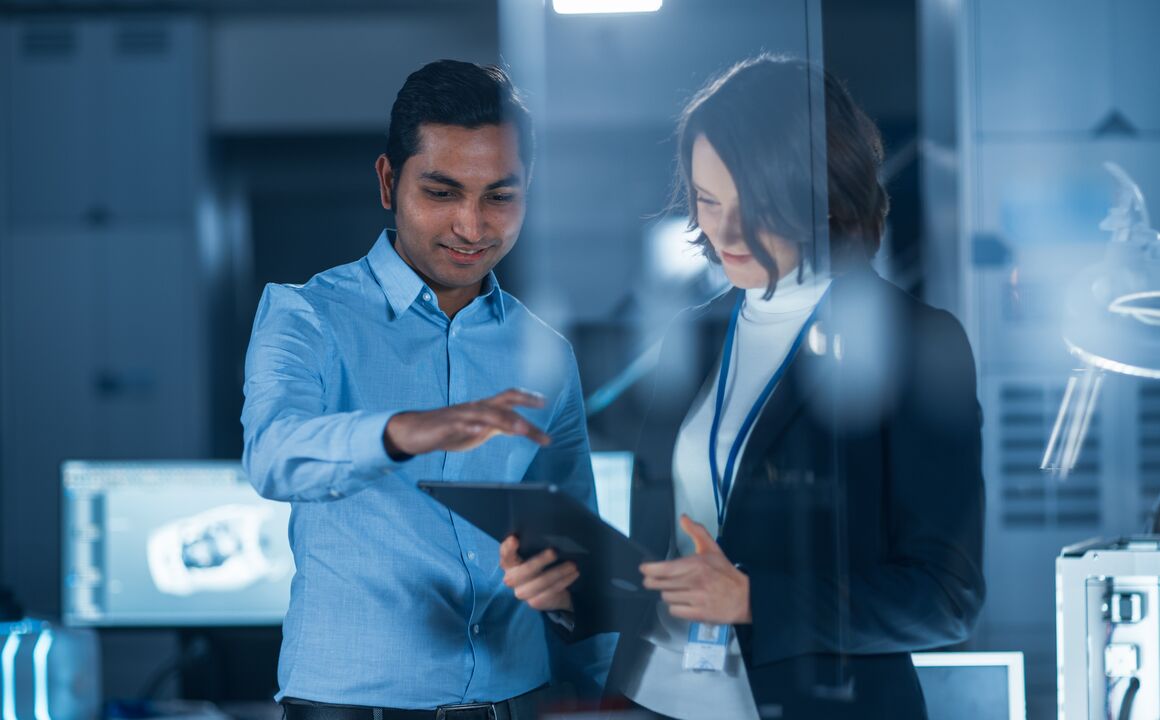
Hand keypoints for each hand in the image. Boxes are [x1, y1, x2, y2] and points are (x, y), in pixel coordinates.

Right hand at [384, 388, 550, 455]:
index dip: (527, 398)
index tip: (544, 401)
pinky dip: (471, 427)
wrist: (414, 431)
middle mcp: (476, 407)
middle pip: (503, 400)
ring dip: (506, 420)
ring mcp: (461, 415)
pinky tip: (480, 430)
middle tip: (541, 407)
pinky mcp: (446, 426)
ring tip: (522, 428)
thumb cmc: (449, 430)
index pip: (510, 398)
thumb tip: (521, 427)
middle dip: (523, 402)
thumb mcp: (480, 430)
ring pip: (486, 414)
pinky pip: (460, 425)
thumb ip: (499, 426)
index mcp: (484, 408)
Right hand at [499, 536, 578, 611]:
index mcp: (509, 563)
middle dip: (540, 561)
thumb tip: (550, 530)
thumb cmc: (541, 564)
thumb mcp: (536, 553)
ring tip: (573, 564)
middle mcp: (511, 579)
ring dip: (558, 572)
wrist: (549, 591)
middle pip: (524, 570)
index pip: (505, 554)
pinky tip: (573, 574)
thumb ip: (535, 544)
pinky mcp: (534, 602)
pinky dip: (564, 581)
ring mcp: (522, 592)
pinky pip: (551, 591)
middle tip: (554, 552)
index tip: (515, 538)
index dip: (508, 547)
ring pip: (541, 582)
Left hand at [639, 514, 751, 623]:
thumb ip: (696, 532)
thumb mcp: (712, 548)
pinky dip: (676, 607)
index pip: (666, 569)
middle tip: (652, 580)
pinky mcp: (698, 614)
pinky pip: (675, 611)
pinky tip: (682, 600)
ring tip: (674, 589)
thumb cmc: (726, 574)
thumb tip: (684, 519)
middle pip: (661, 585)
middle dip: (653, 582)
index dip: (650, 569)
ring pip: (667, 597)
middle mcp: (695, 583)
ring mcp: (697, 599)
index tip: (644, 569)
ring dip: (667, 593)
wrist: (745, 597)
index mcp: (696, 565)